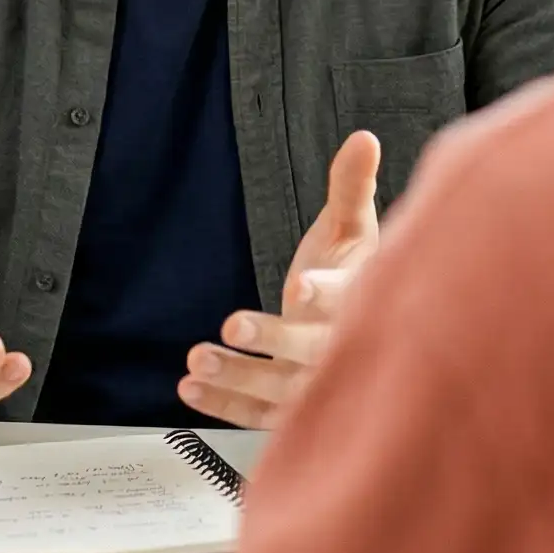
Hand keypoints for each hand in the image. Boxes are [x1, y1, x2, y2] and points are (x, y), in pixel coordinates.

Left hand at [177, 130, 380, 429]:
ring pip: (277, 388)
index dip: (324, 293)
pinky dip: (222, 404)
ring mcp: (313, 384)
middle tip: (232, 324)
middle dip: (271, 339)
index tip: (301, 285)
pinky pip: (255, 414)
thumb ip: (351, 186)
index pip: (347, 300)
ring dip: (235, 376)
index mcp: (360, 302)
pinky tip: (190, 386)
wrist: (356, 332)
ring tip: (197, 358)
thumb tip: (364, 138)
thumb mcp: (352, 228)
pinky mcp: (288, 409)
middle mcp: (338, 349)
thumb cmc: (352, 275)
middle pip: (309, 350)